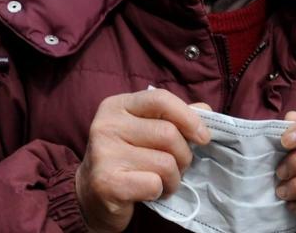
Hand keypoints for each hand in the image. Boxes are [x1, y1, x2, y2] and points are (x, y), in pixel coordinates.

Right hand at [75, 89, 210, 232]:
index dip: (188, 117)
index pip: (160, 99)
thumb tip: (205, 110)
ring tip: (161, 181)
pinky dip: (160, 191)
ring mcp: (103, 153)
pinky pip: (154, 184)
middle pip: (168, 134)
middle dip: (183, 156)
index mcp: (116, 106)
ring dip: (173, 178)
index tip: (204, 137)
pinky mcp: (107, 182)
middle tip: (176, 167)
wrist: (90, 195)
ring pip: (165, 163)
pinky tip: (147, 192)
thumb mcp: (144, 131)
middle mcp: (106, 125)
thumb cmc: (125, 159)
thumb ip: (173, 118)